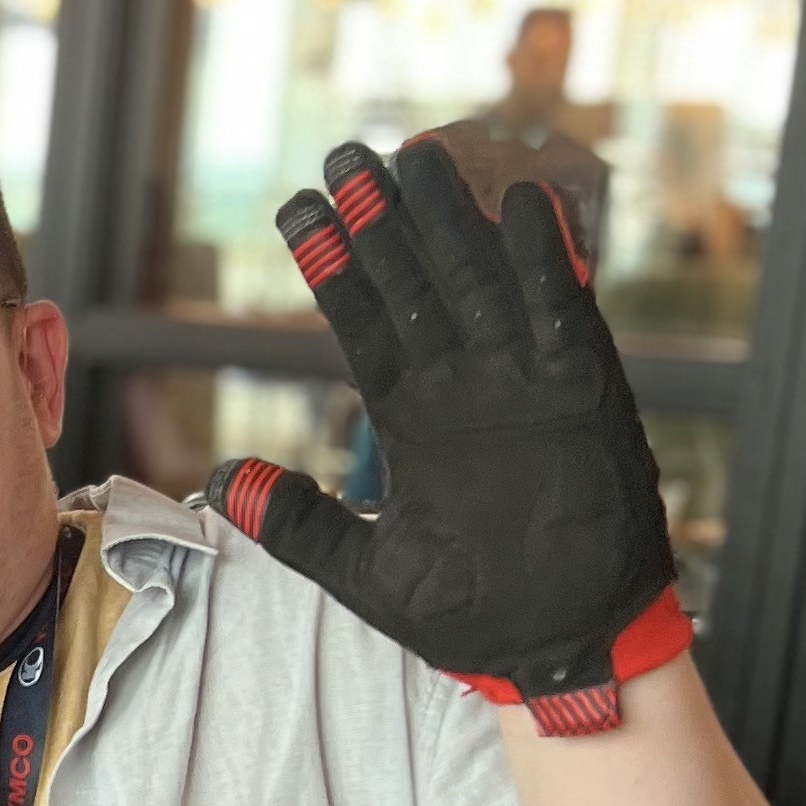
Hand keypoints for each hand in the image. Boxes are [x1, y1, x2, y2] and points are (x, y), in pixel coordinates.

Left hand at [209, 129, 689, 727]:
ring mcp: (524, 387)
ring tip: (421, 156)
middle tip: (347, 155)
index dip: (332, 267)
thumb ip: (299, 525)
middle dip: (382, 221)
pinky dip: (546, 265)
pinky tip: (525, 206)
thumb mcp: (366, 573)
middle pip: (416, 285)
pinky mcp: (586, 398)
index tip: (298, 211)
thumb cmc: (472, 618)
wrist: (561, 650)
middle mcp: (464, 389)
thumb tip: (220, 483)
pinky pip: (564, 318)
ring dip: (453, 221)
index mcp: (411, 420)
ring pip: (482, 283)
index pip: (362, 325)